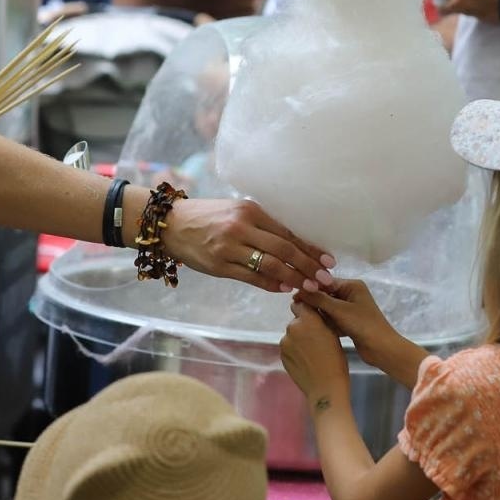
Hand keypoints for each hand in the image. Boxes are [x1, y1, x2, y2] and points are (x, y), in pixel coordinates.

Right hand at [159, 197, 335, 292]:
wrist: (171, 225)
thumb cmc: (207, 217)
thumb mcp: (236, 211)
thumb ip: (261, 225)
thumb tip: (293, 244)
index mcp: (250, 210)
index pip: (288, 231)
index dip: (310, 248)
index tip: (328, 260)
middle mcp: (241, 227)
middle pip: (283, 248)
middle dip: (308, 265)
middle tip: (326, 278)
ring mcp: (229, 247)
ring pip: (270, 265)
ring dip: (294, 278)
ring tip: (311, 287)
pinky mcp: (219, 265)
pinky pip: (251, 277)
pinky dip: (270, 284)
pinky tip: (284, 289)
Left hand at [280, 299, 349, 405]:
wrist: (325, 388)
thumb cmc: (335, 361)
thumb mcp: (333, 334)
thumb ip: (321, 320)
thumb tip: (314, 313)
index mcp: (308, 320)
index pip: (301, 303)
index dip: (307, 308)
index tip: (313, 314)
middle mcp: (292, 328)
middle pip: (296, 320)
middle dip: (304, 325)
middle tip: (316, 338)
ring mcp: (285, 342)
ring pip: (292, 334)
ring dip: (299, 338)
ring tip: (311, 352)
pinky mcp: (281, 355)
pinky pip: (288, 347)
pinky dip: (295, 350)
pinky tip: (305, 360)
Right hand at [292, 281, 399, 367]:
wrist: (381, 348)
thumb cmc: (362, 325)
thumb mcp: (339, 310)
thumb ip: (319, 299)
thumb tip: (299, 290)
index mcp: (352, 286)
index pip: (326, 282)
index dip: (310, 289)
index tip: (294, 297)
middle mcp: (351, 294)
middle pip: (326, 295)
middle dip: (313, 302)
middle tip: (296, 309)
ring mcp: (351, 309)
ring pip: (328, 308)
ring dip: (318, 313)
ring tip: (304, 319)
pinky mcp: (349, 322)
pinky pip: (333, 319)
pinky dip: (325, 323)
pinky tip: (315, 328)